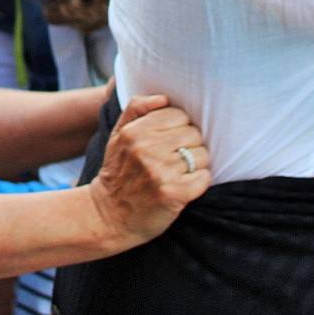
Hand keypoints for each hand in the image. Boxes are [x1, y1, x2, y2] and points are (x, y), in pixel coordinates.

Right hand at [87, 94, 209, 245]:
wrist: (108, 216)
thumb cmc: (117, 172)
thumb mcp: (118, 136)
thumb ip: (136, 109)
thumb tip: (164, 98)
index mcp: (135, 132)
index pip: (179, 115)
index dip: (179, 129)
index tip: (169, 143)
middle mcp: (147, 149)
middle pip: (194, 134)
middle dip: (189, 147)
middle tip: (175, 161)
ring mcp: (161, 172)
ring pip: (202, 155)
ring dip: (196, 166)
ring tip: (178, 175)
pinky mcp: (174, 194)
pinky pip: (205, 178)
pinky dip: (199, 183)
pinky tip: (183, 188)